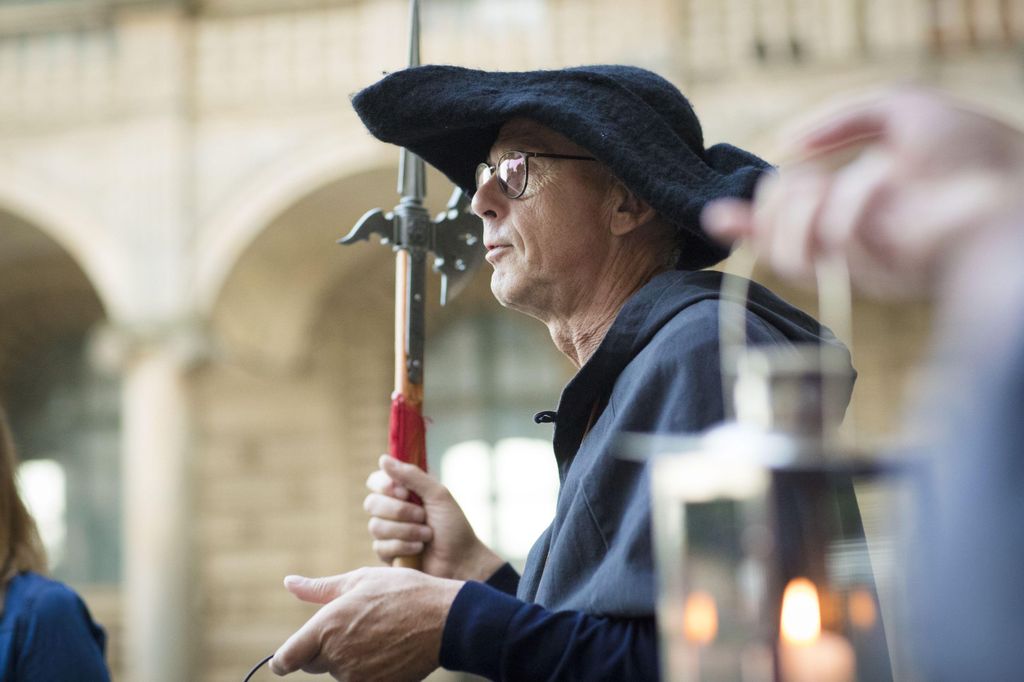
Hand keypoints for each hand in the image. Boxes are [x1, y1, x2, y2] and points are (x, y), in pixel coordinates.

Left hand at [269, 567, 462, 680]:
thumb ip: (319, 589)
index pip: (287, 659)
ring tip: (377, 633)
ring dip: (348, 659)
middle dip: (322, 650)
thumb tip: (289, 583)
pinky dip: (368, 669)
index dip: (282, 660)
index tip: (284, 660)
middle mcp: (337, 656)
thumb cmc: (402, 592)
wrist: (444, 619)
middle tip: (352, 627)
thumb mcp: (360, 580)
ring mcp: (357, 677)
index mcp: (326, 627)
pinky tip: (387, 650)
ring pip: (339, 673)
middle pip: (313, 664)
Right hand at [364, 455, 504, 580]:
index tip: (405, 492)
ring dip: (406, 530)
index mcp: (403, 493)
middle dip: (400, 511)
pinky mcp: (387, 554)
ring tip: (427, 535)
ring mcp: (388, 533)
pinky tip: (419, 549)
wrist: (461, 561)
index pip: (375, 481)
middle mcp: (392, 510)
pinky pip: (380, 547)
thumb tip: (382, 459)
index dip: (384, 485)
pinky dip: (404, 546)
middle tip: (423, 516)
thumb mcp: (438, 495)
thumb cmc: (454, 526)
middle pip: (371, 503)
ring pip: (375, 526)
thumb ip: (411, 476)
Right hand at [703, 88, 1023, 296]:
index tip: (717, 216)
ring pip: (790, 250)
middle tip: (793, 183)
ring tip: (831, 183)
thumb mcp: (901, 109)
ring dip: (796, 209)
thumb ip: (844, 117)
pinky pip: (836, 234)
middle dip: (767, 210)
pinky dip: (852, 197)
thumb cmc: (972, 150)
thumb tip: (788, 142)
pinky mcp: (879, 266)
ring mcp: (863, 261)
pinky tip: (883, 178)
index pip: (785, 232)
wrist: (1018, 185)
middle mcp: (852, 246)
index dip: (748, 226)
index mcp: (852, 216)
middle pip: (776, 244)